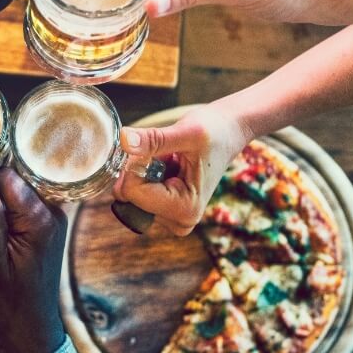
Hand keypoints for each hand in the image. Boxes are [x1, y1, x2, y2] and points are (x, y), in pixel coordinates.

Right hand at [0, 169, 66, 352]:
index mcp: (39, 220)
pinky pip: (21, 205)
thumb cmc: (7, 302)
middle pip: (13, 180)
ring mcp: (51, 219)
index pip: (8, 177)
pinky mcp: (45, 226)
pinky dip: (5, 213)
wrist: (30, 328)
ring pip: (15, 192)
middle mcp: (51, 213)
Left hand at [112, 103, 251, 235]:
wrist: (228, 133)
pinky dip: (147, 174)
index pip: (133, 192)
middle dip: (140, 169)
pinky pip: (137, 192)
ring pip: (131, 193)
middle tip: (167, 154)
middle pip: (130, 195)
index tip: (157, 149)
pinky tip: (169, 166)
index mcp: (186, 208)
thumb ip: (154, 139)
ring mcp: (171, 217)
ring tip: (172, 160)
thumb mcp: (186, 132)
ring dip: (144, 170)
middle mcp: (179, 220)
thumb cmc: (214, 132)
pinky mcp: (165, 210)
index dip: (136, 164)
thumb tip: (124, 140)